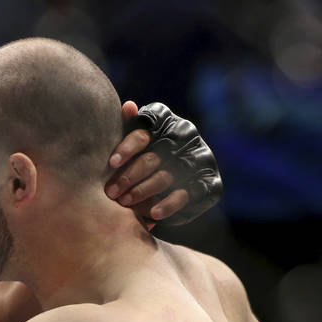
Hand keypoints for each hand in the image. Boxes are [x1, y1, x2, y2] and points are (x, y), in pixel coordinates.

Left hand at [105, 101, 222, 224]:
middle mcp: (187, 136)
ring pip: (166, 177)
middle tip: (110, 192)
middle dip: (129, 176)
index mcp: (167, 122)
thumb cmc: (141, 159)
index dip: (128, 145)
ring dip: (143, 191)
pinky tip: (153, 214)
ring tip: (125, 202)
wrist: (174, 185)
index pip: (147, 128)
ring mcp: (201, 158)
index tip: (111, 163)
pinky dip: (169, 204)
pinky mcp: (211, 182)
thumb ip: (129, 127)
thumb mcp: (133, 144)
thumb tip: (128, 106)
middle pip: (153, 157)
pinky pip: (188, 194)